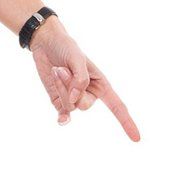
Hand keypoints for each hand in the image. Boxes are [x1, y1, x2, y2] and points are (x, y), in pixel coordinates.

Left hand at [28, 17, 140, 140]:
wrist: (46, 43)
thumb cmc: (66, 47)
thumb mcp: (77, 57)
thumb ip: (80, 79)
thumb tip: (75, 100)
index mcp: (101, 84)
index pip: (117, 106)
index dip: (127, 122)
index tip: (136, 138)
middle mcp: (89, 94)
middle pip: (84, 105)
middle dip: (71, 88)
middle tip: (63, 69)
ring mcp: (74, 98)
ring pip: (70, 106)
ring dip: (61, 87)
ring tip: (57, 70)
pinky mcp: (59, 100)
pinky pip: (62, 113)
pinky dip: (63, 118)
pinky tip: (61, 121)